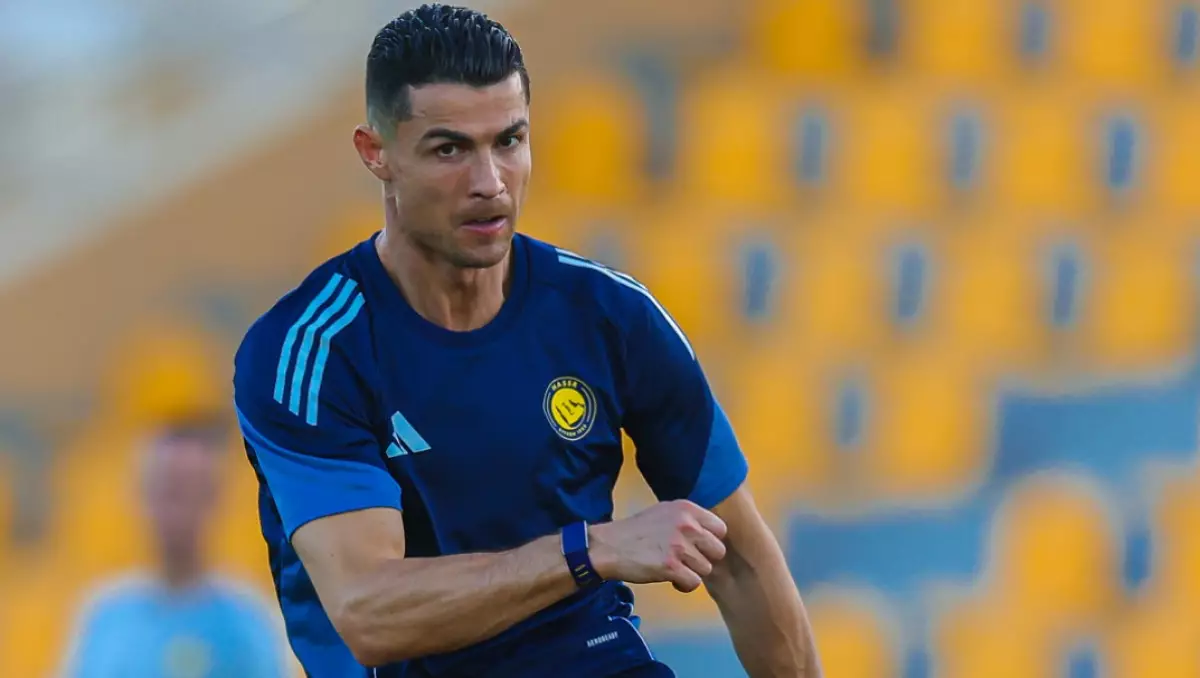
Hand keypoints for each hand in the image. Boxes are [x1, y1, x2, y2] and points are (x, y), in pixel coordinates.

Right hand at [589, 500, 727, 592]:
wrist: (609, 547)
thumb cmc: (637, 531)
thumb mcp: (664, 512)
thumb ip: (688, 519)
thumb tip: (711, 533)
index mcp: (686, 509)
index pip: (720, 528)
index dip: (710, 541)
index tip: (698, 547)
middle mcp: (686, 524)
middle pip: (718, 551)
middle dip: (704, 559)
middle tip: (687, 561)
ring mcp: (679, 546)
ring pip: (706, 569)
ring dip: (692, 573)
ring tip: (674, 569)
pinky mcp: (671, 567)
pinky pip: (694, 583)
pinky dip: (683, 585)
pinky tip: (671, 579)